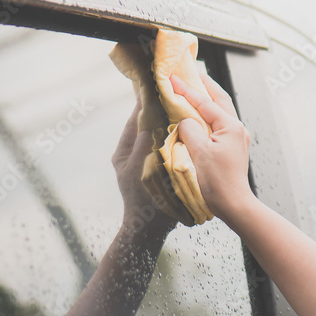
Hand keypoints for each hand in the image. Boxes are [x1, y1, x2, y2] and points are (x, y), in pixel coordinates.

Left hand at [112, 97, 176, 236]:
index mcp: (125, 151)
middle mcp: (134, 152)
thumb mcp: (138, 171)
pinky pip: (167, 146)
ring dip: (169, 121)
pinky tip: (190, 129)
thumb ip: (142, 146)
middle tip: (173, 90)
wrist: (149, 231)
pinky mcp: (159, 168)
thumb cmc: (141, 203)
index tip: (156, 84)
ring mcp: (146, 160)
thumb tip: (148, 120)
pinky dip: (176, 136)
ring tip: (183, 105)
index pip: (135, 119)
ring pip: (158, 134)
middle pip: (147, 124)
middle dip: (159, 108)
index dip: (145, 101)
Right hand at [171, 73, 256, 222]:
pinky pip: (219, 124)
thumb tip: (185, 119)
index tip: (171, 77)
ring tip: (194, 88)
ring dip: (207, 99)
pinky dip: (208, 115)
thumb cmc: (217, 181)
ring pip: (221, 111)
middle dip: (204, 84)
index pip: (205, 102)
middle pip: (220, 99)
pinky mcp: (233, 149)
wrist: (233, 205)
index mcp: (231, 126)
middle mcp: (238, 129)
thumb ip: (189, 129)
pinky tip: (199, 115)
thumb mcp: (198, 151)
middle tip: (190, 72)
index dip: (187, 89)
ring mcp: (237, 139)